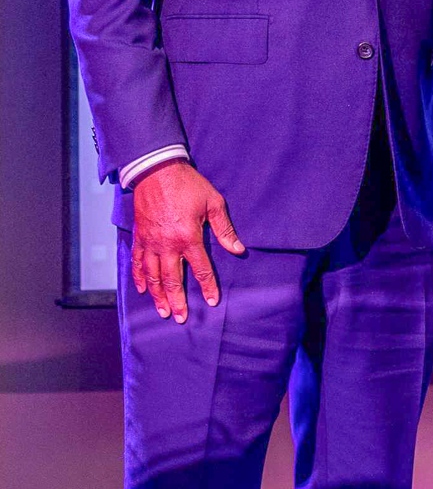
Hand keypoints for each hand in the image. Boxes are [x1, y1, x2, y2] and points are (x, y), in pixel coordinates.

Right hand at [131, 159, 244, 322]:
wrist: (157, 169)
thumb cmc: (188, 185)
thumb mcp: (213, 203)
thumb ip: (224, 229)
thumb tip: (238, 249)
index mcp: (188, 237)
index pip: (200, 269)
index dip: (208, 287)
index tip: (212, 302)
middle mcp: (167, 244)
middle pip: (172, 279)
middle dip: (178, 301)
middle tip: (180, 318)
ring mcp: (151, 241)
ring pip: (153, 275)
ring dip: (158, 295)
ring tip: (162, 311)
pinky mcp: (140, 236)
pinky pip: (137, 261)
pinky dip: (139, 277)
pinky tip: (143, 289)